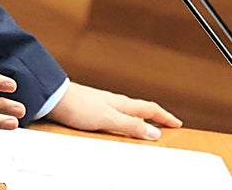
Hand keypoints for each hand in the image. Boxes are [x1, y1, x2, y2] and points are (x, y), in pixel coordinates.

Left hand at [45, 82, 182, 140]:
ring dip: (141, 119)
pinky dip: (125, 121)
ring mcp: (103, 103)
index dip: (165, 117)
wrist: (53, 98)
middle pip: (141, 109)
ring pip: (128, 111)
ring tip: (147, 126)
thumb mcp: (109, 119)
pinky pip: (116, 115)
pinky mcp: (91, 108)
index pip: (149, 109)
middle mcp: (114, 101)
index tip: (177, 124)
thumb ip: (130, 126)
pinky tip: (119, 126)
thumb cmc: (79, 106)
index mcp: (122, 103)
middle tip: (166, 125)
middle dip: (156, 117)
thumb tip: (154, 132)